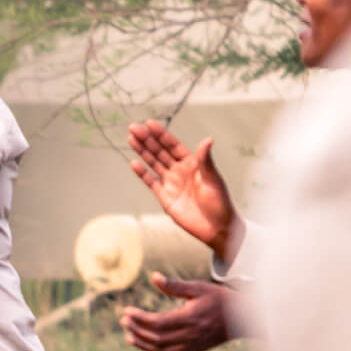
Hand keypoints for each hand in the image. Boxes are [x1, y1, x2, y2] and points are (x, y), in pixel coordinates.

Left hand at [119, 275, 234, 350]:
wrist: (243, 318)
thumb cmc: (220, 299)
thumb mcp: (198, 288)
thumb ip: (174, 286)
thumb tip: (153, 277)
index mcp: (191, 318)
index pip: (158, 322)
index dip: (140, 318)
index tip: (127, 311)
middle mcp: (191, 334)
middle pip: (157, 337)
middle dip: (137, 330)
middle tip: (124, 320)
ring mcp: (192, 345)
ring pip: (162, 350)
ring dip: (143, 344)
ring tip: (128, 335)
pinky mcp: (194, 350)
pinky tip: (145, 345)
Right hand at [127, 120, 236, 260]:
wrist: (216, 228)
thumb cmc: (220, 202)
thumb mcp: (213, 179)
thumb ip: (205, 160)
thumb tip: (207, 140)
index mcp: (193, 163)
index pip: (173, 145)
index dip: (161, 134)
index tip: (149, 123)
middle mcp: (180, 170)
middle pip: (160, 151)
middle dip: (147, 139)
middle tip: (133, 127)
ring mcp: (171, 183)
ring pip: (153, 163)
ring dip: (142, 151)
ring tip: (131, 139)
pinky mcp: (165, 197)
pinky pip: (151, 182)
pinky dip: (142, 173)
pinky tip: (134, 163)